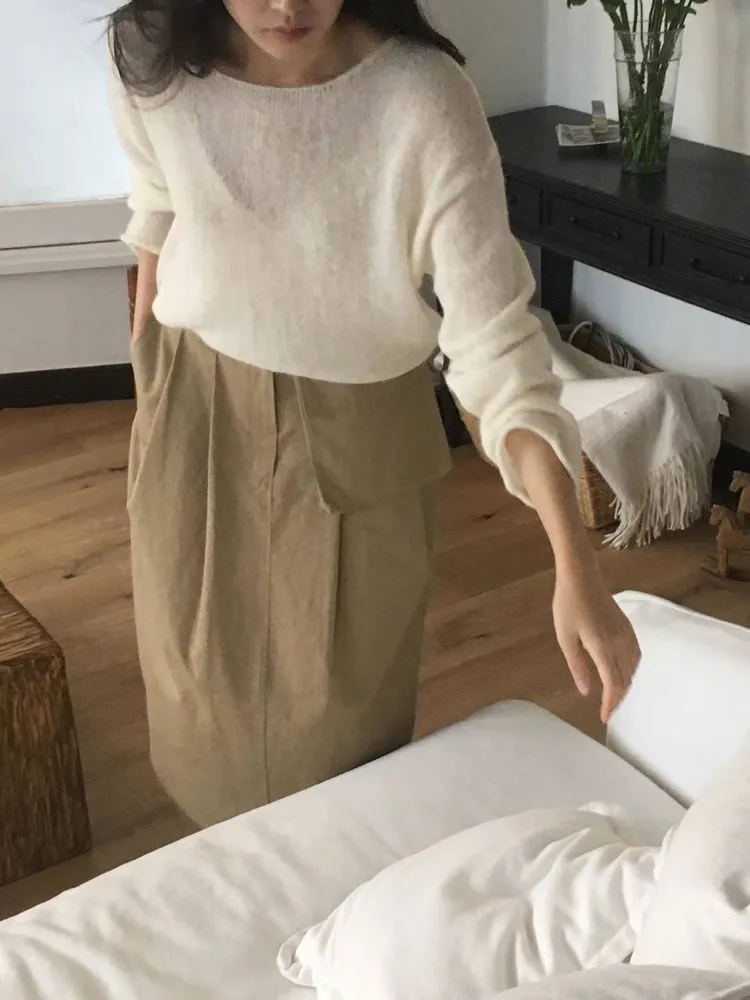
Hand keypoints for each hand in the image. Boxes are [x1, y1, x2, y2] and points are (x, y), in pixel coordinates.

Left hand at [552, 565, 640, 723]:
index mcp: (603, 647)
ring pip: (633, 668)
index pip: (614, 684)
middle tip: (608, 711)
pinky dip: (631, 670)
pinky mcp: (628, 627)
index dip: (611, 703)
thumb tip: (586, 692)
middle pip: (625, 679)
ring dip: (625, 684)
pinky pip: (635, 655)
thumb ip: (577, 665)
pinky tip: (622, 672)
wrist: (582, 576)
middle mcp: (620, 643)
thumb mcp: (566, 637)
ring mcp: (627, 634)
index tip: (605, 718)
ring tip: (613, 696)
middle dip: (618, 698)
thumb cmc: (568, 605)